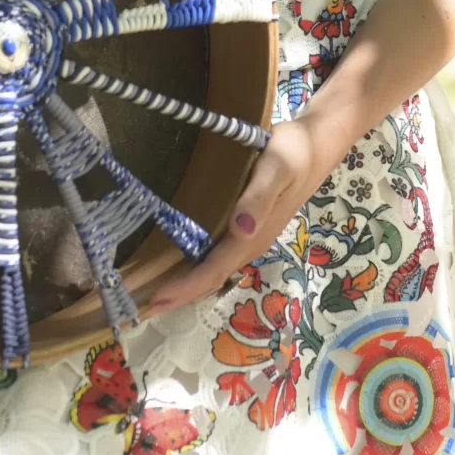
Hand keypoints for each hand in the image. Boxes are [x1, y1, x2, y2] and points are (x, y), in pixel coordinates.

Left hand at [141, 115, 333, 318]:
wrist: (317, 146)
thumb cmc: (294, 153)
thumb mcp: (277, 168)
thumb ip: (259, 197)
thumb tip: (242, 230)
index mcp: (252, 235)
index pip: (213, 270)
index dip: (184, 288)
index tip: (154, 301)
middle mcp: (249, 243)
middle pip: (209, 278)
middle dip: (176, 295)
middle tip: (137, 308)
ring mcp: (248, 238)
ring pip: (211, 269)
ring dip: (182, 283)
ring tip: (147, 292)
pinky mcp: (245, 228)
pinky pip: (215, 254)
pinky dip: (192, 266)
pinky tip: (172, 261)